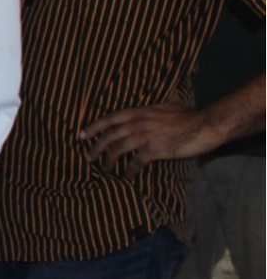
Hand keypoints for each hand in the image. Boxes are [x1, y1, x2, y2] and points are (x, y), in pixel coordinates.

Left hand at [81, 103, 215, 173]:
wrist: (203, 125)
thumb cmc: (188, 115)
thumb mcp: (166, 105)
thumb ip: (154, 108)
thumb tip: (151, 107)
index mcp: (138, 112)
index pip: (109, 119)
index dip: (93, 127)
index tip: (81, 135)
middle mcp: (137, 123)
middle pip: (109, 136)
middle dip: (95, 147)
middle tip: (87, 156)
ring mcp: (144, 137)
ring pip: (118, 150)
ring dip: (108, 161)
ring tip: (103, 169)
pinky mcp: (153, 150)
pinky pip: (134, 163)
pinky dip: (128, 172)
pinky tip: (125, 178)